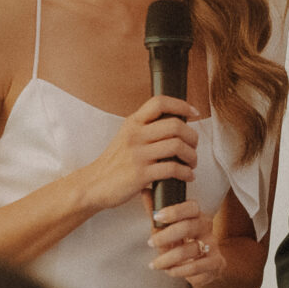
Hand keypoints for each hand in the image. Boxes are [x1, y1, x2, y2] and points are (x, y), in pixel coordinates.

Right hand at [78, 95, 197, 211]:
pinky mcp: (140, 174)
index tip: (194, 114)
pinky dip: (186, 173)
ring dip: (192, 156)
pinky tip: (187, 176)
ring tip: (192, 163)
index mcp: (133, 122)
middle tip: (194, 146)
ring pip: (177, 146)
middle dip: (192, 136)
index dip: (182, 105)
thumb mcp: (126, 136)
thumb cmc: (115, 162)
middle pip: (175, 125)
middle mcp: (135, 135)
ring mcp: (137, 155)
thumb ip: (146, 128)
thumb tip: (176, 123)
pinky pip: (172, 169)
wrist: (94, 185)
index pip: (160, 103)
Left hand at [147, 197, 226, 287]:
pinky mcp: (215, 263)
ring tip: (155, 264)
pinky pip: (196, 267)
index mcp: (197, 215)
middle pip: (189, 227)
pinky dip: (179, 270)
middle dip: (166, 236)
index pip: (191, 207)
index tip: (157, 217)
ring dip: (168, 258)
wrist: (205, 266)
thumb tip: (145, 191)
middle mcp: (207, 228)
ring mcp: (212, 245)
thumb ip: (157, 212)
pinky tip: (169, 271)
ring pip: (189, 250)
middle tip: (150, 243)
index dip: (175, 211)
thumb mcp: (170, 227)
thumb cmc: (184, 242)